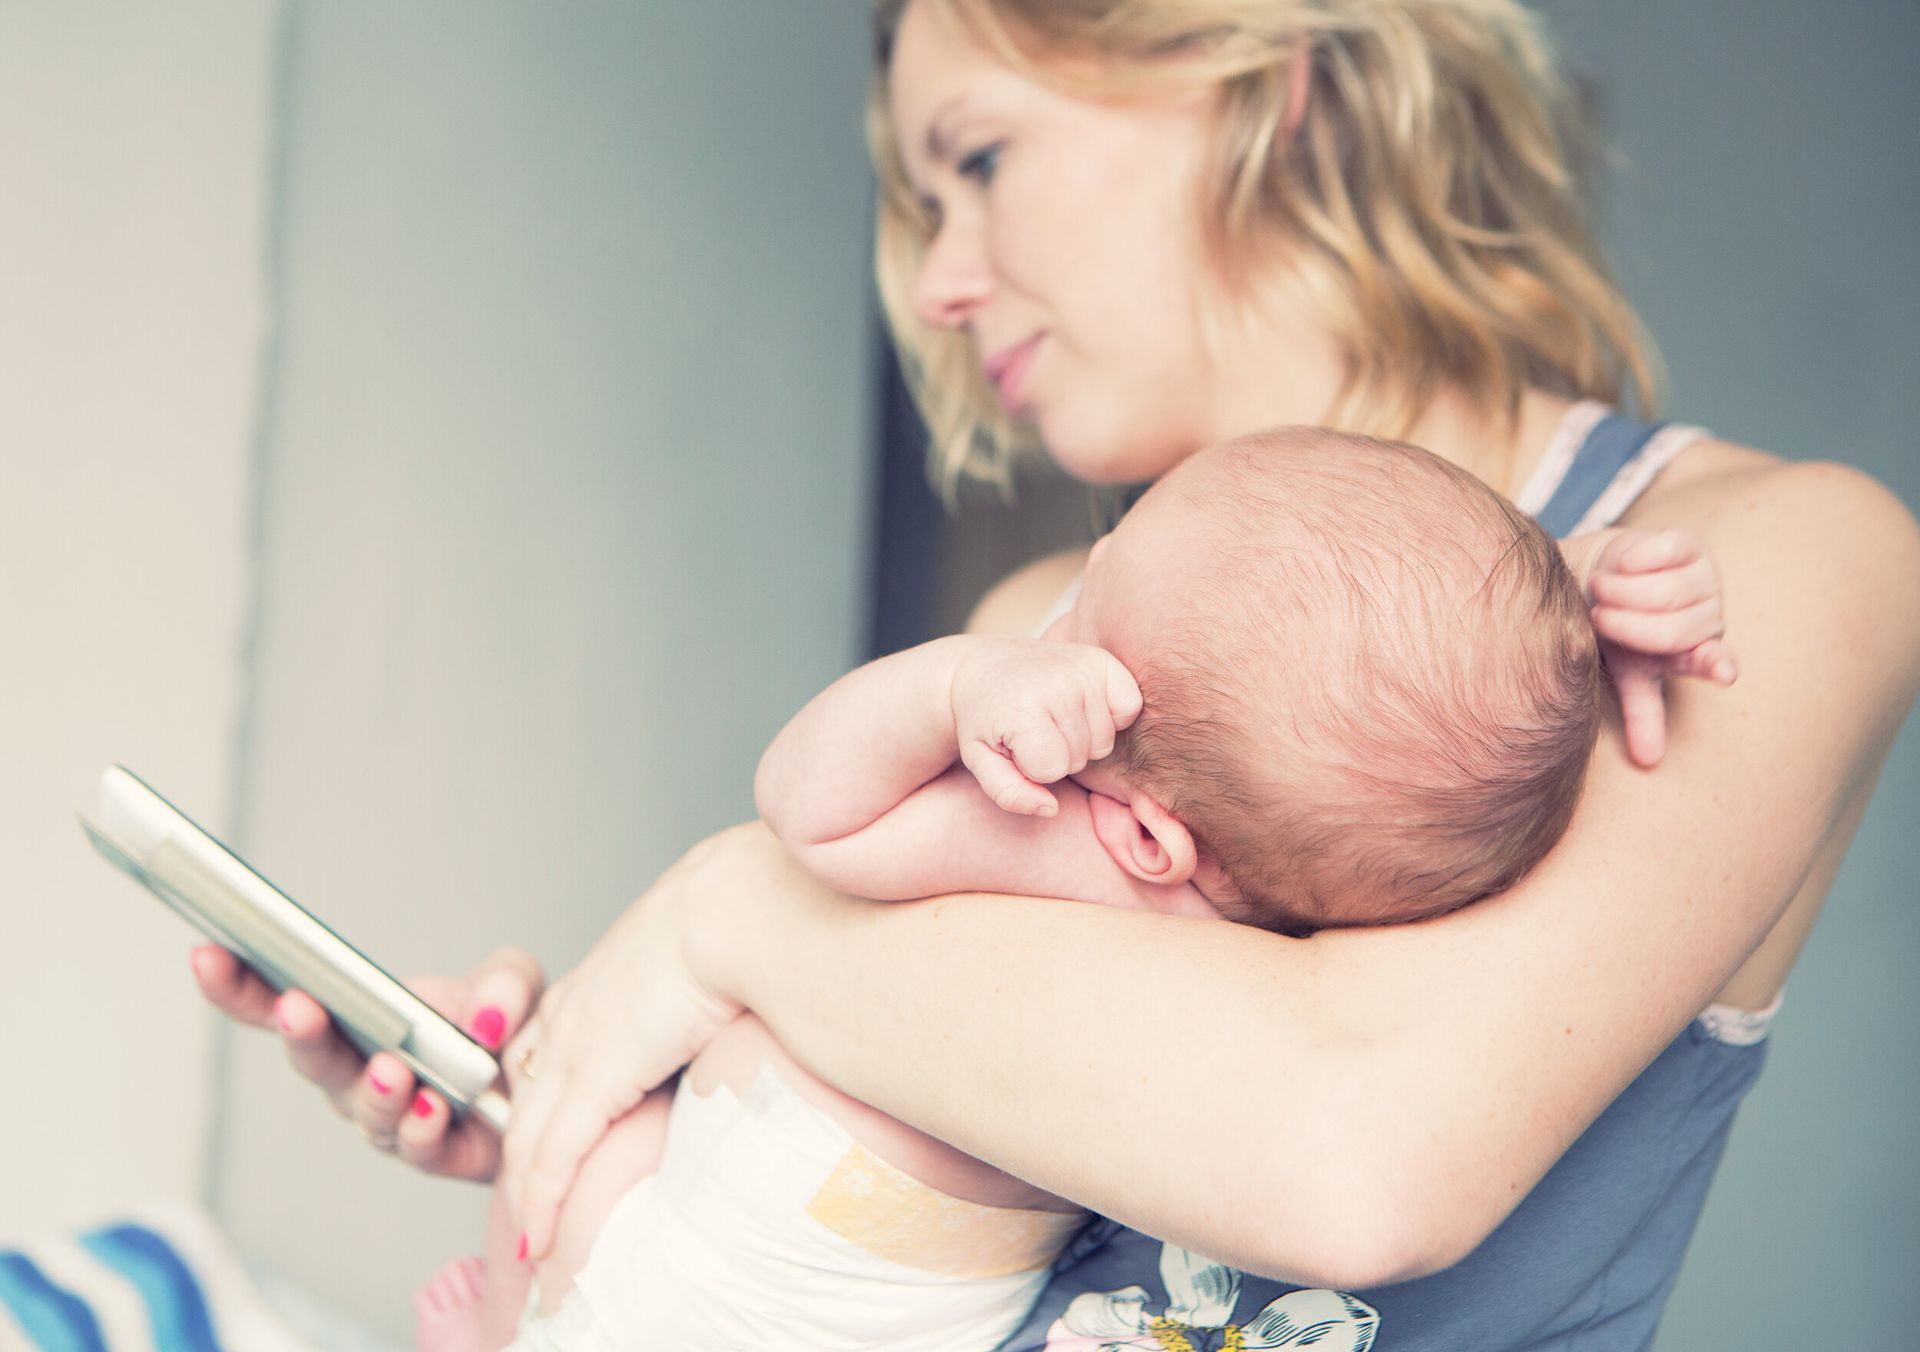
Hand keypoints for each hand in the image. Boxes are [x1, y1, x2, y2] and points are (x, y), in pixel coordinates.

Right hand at [190, 944, 540, 1180]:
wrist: (553, 1092)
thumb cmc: (511, 1032)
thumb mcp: (513, 983)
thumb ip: (503, 980)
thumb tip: (486, 1015)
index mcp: (356, 1020)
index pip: (280, 1002)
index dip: (238, 985)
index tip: (207, 954)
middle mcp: (358, 1073)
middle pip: (312, 1058)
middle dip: (302, 1033)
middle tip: (298, 1007)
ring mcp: (389, 1118)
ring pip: (362, 1109)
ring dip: (373, 1089)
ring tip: (391, 1070)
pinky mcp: (432, 1153)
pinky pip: (417, 1145)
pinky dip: (423, 1127)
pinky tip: (433, 1109)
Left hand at [501, 824, 753, 1261]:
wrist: (742, 910)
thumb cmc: (745, 926)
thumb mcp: (706, 967)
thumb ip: (697, 1004)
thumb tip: (731, 1029)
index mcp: (597, 984)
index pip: (543, 1057)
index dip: (541, 1110)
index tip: (550, 1151)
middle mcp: (570, 1014)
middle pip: (524, 1104)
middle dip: (521, 1164)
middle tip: (529, 1215)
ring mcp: (574, 1045)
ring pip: (527, 1138)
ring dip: (526, 1197)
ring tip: (531, 1245)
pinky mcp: (592, 1077)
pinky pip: (551, 1156)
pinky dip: (540, 1203)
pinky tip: (538, 1239)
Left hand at [949, 637, 1142, 815]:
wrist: (985, 668)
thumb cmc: (985, 720)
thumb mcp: (980, 760)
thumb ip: (1009, 793)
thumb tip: (1051, 809)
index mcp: (1021, 708)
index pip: (1052, 769)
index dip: (1033, 767)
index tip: (1016, 745)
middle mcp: (1055, 683)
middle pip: (1079, 757)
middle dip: (1058, 755)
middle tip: (1035, 731)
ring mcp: (1082, 669)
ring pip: (1104, 741)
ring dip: (1082, 740)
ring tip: (1054, 719)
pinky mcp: (1102, 661)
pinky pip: (1130, 708)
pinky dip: (1112, 715)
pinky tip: (1081, 707)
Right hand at [1585, 528, 1737, 767]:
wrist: (1602, 577)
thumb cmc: (1615, 632)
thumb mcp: (1628, 672)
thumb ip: (1642, 710)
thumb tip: (1648, 762)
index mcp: (1697, 652)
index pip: (1712, 660)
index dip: (1716, 663)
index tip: (1724, 672)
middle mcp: (1709, 615)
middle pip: (1669, 627)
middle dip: (1623, 624)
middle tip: (1598, 619)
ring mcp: (1705, 577)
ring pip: (1661, 592)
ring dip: (1617, 591)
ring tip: (1602, 592)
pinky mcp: (1690, 544)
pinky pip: (1654, 555)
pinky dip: (1625, 562)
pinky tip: (1620, 565)